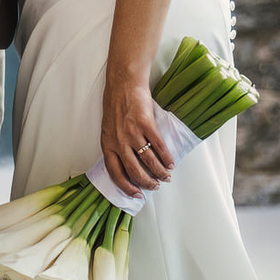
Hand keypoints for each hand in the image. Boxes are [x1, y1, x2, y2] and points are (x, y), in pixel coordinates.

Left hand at [101, 77, 173, 196]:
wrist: (124, 84)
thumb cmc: (116, 105)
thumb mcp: (109, 129)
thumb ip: (116, 145)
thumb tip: (128, 164)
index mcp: (108, 144)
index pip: (115, 173)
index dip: (126, 187)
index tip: (136, 194)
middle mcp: (119, 141)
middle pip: (134, 171)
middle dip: (147, 182)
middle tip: (155, 186)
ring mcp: (132, 133)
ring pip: (148, 161)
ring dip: (159, 172)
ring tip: (166, 177)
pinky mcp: (146, 124)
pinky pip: (158, 146)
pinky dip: (166, 157)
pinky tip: (171, 163)